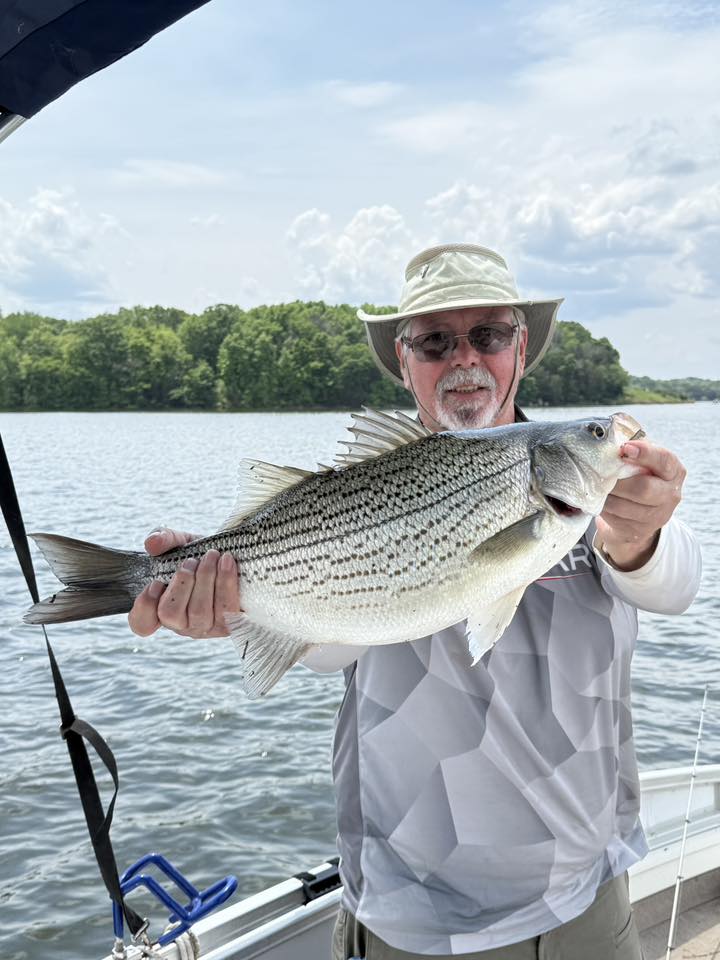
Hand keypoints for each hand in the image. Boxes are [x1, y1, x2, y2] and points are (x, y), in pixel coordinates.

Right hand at [128, 528, 239, 637]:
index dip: (145, 606)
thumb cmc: (201, 555)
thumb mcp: (180, 542)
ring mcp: (205, 628)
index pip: (142, 624)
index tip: (157, 582)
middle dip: (182, 583)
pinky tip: (227, 562)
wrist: (233, 558)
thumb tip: (152, 543)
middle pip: (171, 614)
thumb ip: (163, 539)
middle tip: (192, 561)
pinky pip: (225, 610)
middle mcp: (182, 624)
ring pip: (199, 612)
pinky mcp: (229, 625)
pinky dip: (226, 582)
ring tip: (212, 555)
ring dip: (206, 579)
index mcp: (163, 608)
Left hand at [596, 440, 685, 570]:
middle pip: (643, 489)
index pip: (664, 461)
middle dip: (618, 481)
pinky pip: (614, 519)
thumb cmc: (639, 479)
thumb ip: (633, 451)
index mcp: (674, 472)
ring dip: (606, 495)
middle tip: (603, 474)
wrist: (639, 516)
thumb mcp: (643, 462)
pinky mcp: (638, 531)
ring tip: (597, 487)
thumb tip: (612, 441)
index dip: (645, 453)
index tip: (625, 448)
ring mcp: (656, 517)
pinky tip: (601, 500)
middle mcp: (670, 495)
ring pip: (624, 506)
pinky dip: (603, 508)